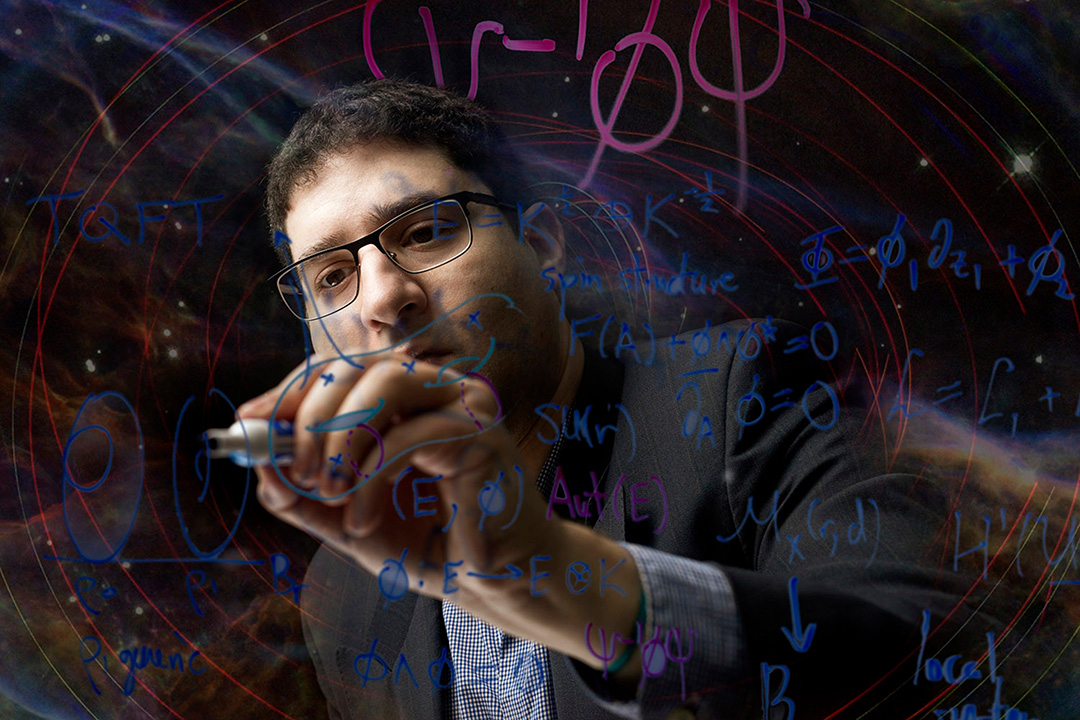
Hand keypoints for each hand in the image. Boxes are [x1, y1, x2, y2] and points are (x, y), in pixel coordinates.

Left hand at [240, 354, 553, 606]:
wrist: (492, 585)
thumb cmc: (427, 545)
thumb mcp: (345, 518)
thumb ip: (301, 492)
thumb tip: (255, 457)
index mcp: (408, 397)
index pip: (341, 369)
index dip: (291, 390)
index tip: (249, 422)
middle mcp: (439, 388)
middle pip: (358, 364)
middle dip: (311, 415)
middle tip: (297, 471)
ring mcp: (465, 404)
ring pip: (387, 380)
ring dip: (341, 436)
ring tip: (330, 490)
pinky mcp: (482, 434)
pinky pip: (409, 435)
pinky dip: (372, 479)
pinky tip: (364, 520)